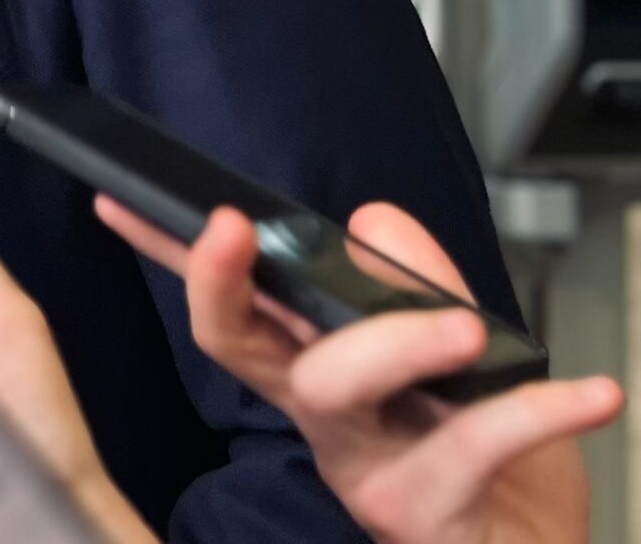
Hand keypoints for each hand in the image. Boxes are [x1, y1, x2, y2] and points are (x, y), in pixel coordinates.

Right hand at [98, 196, 622, 543]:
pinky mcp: (424, 511)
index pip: (226, 301)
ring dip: (397, 342)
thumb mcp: (456, 352)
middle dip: (220, 282)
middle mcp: (321, 415)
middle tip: (235, 227)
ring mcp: (363, 464)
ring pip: (335, 387)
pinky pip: (469, 448)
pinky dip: (537, 411)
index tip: (120, 200)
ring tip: (465, 328)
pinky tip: (590, 394)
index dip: (169, 252)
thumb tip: (372, 220)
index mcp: (312, 369)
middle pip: (239, 346)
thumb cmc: (485, 461)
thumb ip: (417, 279)